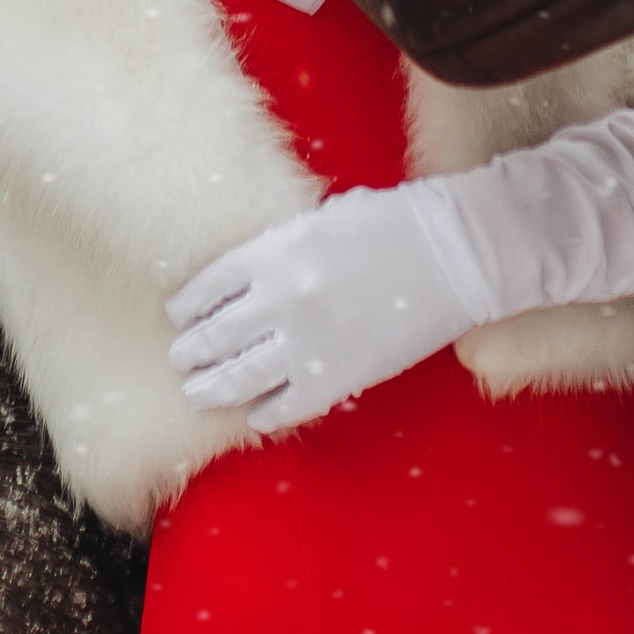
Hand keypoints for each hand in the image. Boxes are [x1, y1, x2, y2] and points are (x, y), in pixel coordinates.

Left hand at [167, 182, 495, 433]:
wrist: (454, 255)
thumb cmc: (395, 224)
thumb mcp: (324, 219)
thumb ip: (282, 248)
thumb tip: (251, 275)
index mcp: (275, 252)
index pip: (208, 286)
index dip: (188, 306)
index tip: (179, 315)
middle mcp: (280, 300)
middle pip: (213, 337)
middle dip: (191, 352)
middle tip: (180, 359)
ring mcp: (306, 344)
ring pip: (237, 378)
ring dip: (210, 388)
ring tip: (196, 392)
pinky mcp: (336, 378)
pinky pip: (284, 407)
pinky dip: (264, 414)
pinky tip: (255, 414)